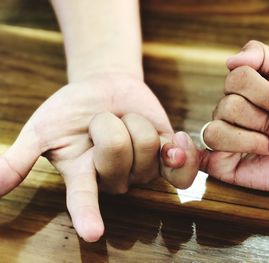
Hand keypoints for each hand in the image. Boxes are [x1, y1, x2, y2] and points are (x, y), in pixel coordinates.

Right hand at [0, 72, 196, 241]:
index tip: (92, 233)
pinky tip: (174, 140)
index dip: (87, 214)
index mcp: (83, 175)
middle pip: (121, 156)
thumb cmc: (70, 109)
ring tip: (124, 120)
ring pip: (150, 148)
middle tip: (101, 120)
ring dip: (135, 122)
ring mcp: (142, 167)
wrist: (105, 88)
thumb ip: (20, 157)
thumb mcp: (42, 128)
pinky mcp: (166, 155)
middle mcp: (115, 177)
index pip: (83, 199)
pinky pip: (182, 164)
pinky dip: (181, 151)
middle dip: (110, 125)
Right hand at [200, 41, 268, 192]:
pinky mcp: (222, 163)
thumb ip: (260, 54)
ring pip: (216, 131)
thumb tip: (229, 61)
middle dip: (266, 119)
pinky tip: (254, 153)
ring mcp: (224, 137)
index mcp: (240, 90)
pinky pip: (211, 154)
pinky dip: (234, 150)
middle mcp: (227, 112)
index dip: (265, 93)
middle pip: (229, 106)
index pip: (236, 79)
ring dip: (253, 139)